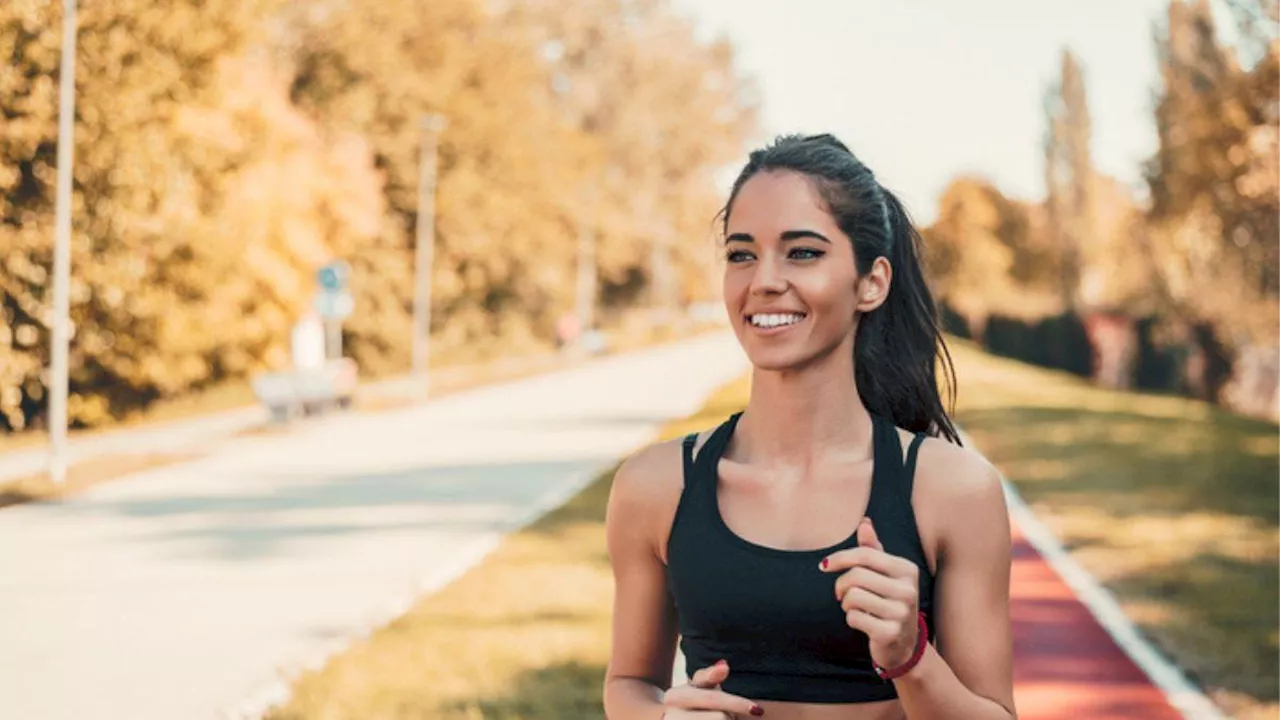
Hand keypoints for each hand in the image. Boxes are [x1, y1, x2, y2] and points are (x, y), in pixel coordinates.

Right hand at [662, 660, 764, 717]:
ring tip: (711, 719)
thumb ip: (709, 676)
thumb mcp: (696, 686)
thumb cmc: (690, 702)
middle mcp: (671, 716)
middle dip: (727, 716)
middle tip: (719, 714)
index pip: (715, 700)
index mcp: (674, 696)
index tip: (758, 710)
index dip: (738, 704)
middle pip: (721, 718)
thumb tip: (724, 666)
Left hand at [819, 518, 920, 669]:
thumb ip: (873, 549)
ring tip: (855, 608)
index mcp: (907, 569)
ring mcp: (902, 612)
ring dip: (846, 603)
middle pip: (856, 576)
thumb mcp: (885, 575)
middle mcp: (908, 589)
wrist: (904, 645)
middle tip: (841, 594)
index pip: (865, 555)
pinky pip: (854, 618)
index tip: (824, 566)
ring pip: (852, 597)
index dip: (840, 558)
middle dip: (841, 585)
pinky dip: (851, 619)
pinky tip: (863, 622)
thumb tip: (864, 522)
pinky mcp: (891, 633)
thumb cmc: (889, 602)